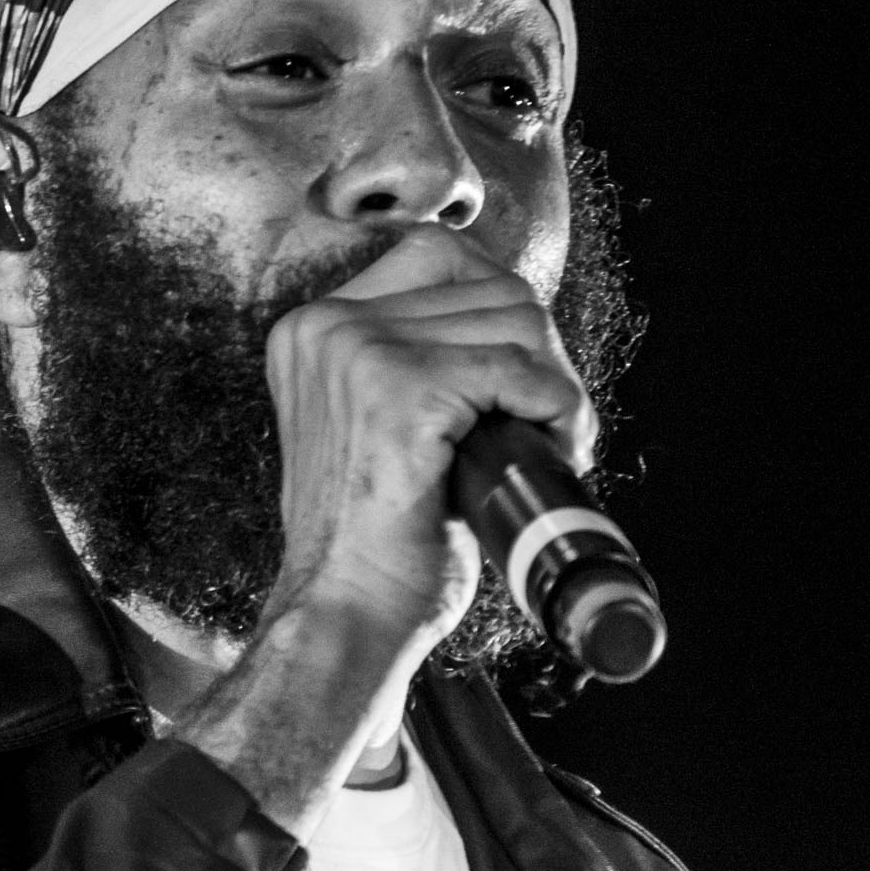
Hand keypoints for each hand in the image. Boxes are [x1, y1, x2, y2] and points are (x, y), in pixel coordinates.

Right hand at [174, 225, 593, 835]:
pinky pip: (519, 370)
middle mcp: (327, 327)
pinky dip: (557, 409)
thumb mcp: (376, 428)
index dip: (501, 308)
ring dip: (553, 385)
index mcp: (312, 330)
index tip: (517, 375)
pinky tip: (551, 450)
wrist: (345, 615)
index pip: (439, 254)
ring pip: (515, 322)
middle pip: (492, 286)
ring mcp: (358, 353)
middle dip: (539, 354)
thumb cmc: (373, 543)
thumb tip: (510, 320)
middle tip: (543, 424)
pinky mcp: (400, 390)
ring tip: (544, 445)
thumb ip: (413, 363)